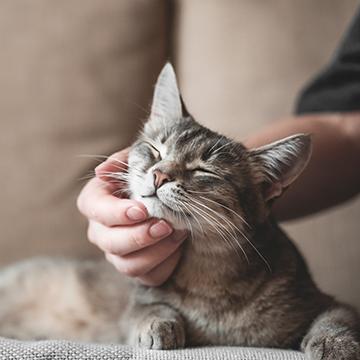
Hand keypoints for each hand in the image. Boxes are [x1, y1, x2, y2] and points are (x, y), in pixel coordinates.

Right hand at [77, 149, 186, 285]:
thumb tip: (100, 172)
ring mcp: (117, 253)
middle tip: (166, 225)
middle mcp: (101, 231)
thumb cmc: (148, 175)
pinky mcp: (137, 268)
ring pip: (128, 265)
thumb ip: (123, 160)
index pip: (94, 210)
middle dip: (140, 236)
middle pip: (110, 243)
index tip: (142, 210)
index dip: (116, 213)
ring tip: (178, 233)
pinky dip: (166, 264)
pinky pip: (149, 277)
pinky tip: (179, 246)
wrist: (168, 195)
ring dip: (156, 251)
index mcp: (96, 202)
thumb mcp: (139, 160)